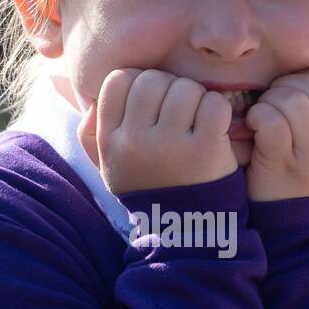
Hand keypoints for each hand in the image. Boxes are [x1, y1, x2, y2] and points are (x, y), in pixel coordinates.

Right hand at [78, 68, 238, 194]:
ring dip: (196, 98)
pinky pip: (214, 103)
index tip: (151, 102)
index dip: (138, 81)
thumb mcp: (108, 164)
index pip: (118, 80)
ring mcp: (170, 145)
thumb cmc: (147, 185)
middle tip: (178, 111)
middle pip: (153, 80)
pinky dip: (218, 110)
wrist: (184, 229)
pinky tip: (214, 128)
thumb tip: (90, 99)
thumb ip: (90, 131)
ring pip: (185, 88)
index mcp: (110, 140)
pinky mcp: (205, 149)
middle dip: (169, 87)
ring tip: (195, 120)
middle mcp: (135, 141)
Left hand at [244, 63, 308, 201]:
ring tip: (262, 116)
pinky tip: (253, 128)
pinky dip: (257, 117)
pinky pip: (272, 121)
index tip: (300, 88)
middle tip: (272, 102)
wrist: (285, 224)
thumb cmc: (294, 171)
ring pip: (292, 100)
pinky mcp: (284, 164)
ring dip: (268, 101)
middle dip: (286, 85)